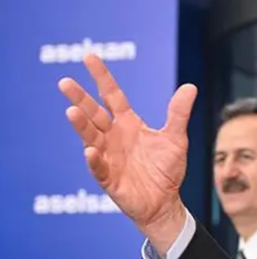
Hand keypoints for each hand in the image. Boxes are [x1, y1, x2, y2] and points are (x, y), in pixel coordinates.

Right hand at [59, 53, 196, 250]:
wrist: (165, 202)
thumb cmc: (167, 169)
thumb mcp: (176, 138)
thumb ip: (178, 113)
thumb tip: (190, 86)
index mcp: (128, 124)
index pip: (112, 96)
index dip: (102, 77)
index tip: (89, 56)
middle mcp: (114, 137)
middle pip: (94, 114)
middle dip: (80, 98)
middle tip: (64, 82)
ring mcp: (109, 157)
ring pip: (90, 137)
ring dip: (81, 125)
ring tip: (71, 111)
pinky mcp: (109, 179)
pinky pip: (99, 168)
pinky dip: (94, 160)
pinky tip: (90, 151)